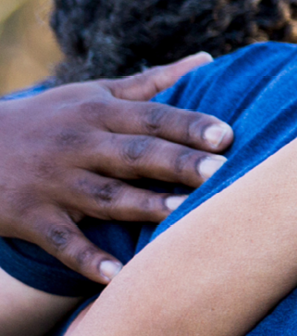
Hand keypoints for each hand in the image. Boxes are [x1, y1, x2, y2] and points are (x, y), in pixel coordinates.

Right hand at [0, 56, 231, 282]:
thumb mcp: (92, 95)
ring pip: (104, 196)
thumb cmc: (48, 118)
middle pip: (134, 155)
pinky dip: (86, 259)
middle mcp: (78, 145)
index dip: (188, 125)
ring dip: (142, 206)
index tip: (227, 135)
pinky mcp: (30, 216)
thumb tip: (207, 60)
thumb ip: (150, 83)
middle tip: (221, 172)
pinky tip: (116, 276)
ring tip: (182, 214)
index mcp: (97, 114)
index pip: (151, 118)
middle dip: (176, 163)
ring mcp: (53, 182)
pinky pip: (62, 241)